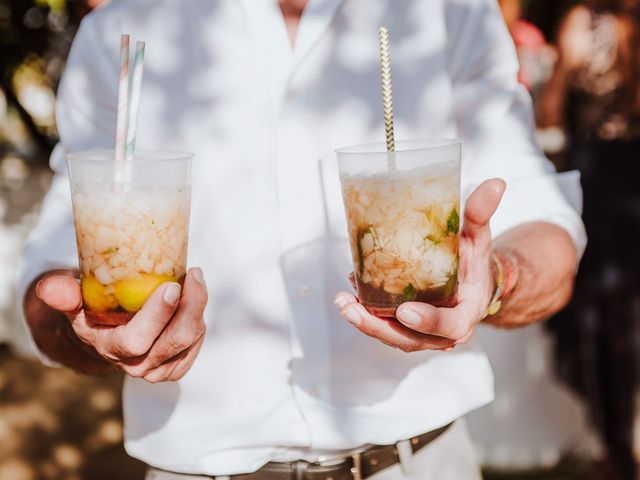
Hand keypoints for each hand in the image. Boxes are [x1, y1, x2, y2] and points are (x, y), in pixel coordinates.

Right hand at [36, 267, 207, 381]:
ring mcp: (159, 369)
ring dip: (197, 307)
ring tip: (193, 279)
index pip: (137, 340)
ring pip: (191, 338)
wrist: (104, 336)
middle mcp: (136, 365)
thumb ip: (62, 294)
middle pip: (176, 339)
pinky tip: (192, 300)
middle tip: (194, 274)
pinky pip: (197, 342)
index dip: (157, 315)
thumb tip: (49, 288)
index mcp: (110, 349)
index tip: (171, 286)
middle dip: (191, 304)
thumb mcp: (72, 301)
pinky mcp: (176, 367)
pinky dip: (199, 318)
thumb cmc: (90, 311)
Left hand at [334, 179, 505, 351]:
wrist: (471, 282)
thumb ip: (481, 214)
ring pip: (392, 335)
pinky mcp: (406, 329)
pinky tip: (349, 296)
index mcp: (467, 312)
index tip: (405, 311)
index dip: (428, 321)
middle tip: (353, 308)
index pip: (450, 325)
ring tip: (343, 302)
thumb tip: (495, 183)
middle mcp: (444, 331)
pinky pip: (385, 326)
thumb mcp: (478, 238)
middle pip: (410, 338)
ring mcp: (423, 333)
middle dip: (379, 327)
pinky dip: (366, 314)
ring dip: (366, 322)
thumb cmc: (473, 262)